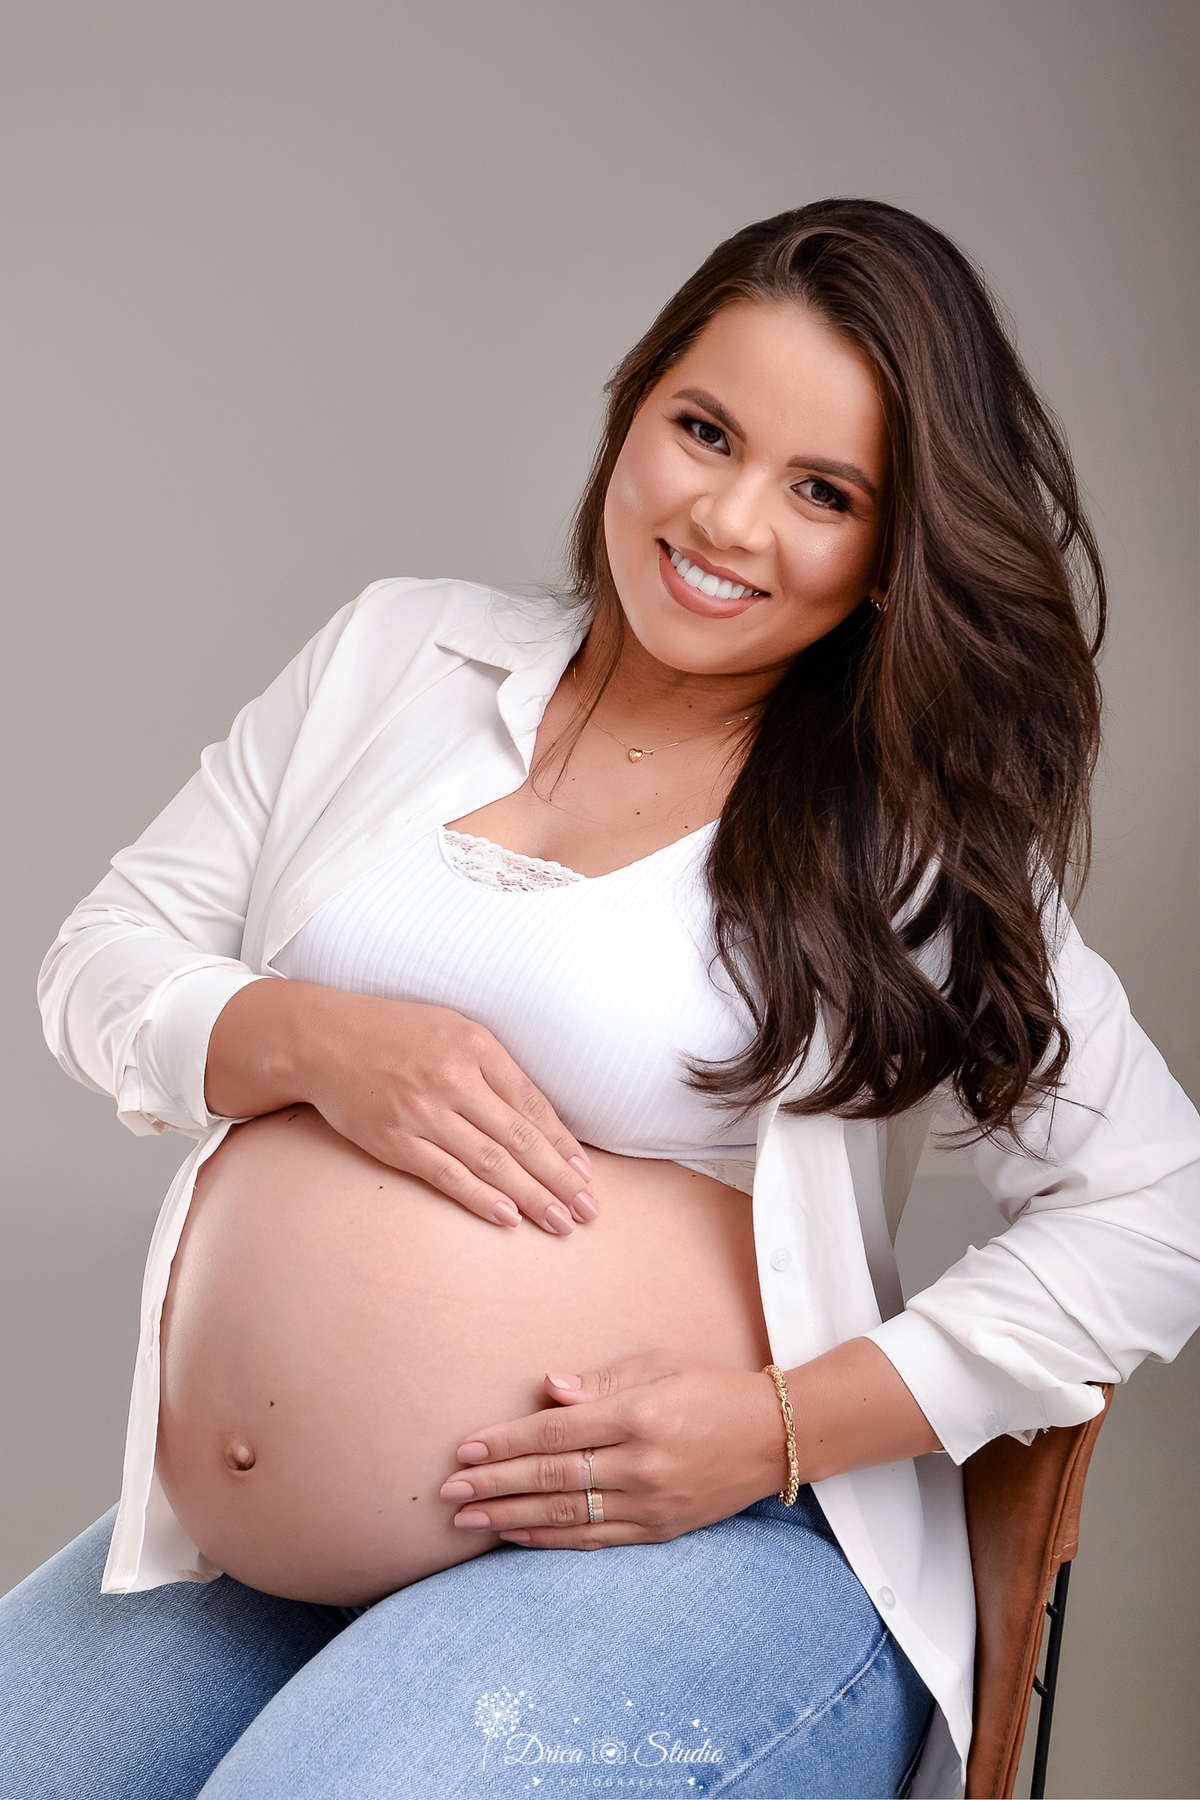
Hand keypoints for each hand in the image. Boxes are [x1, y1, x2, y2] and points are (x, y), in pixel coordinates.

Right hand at [205, 980, 598, 1233]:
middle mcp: (454, 1079)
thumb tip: (539, 1119)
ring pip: (490, 1161)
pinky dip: (480, 1198)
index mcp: (476, 1046)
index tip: (587, 1174)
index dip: (564, 1144)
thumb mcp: (453, 1030)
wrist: (322, 1039)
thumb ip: (495, 1069)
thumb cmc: (395, 1033)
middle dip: (560, 1179)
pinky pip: (446, 1174)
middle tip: (590, 1210)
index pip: (534, 1104)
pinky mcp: (394, 1139)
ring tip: (561, 1222)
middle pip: (520, 1138)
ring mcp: (423, 1111)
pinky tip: (508, 1217)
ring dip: (531, 1196)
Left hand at [437, 1353, 786, 1547]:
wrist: (773, 1437)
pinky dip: (551, 1540)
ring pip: (567, 1514)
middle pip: (552, 1477)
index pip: (555, 1433)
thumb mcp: (657, 1365)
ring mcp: (650, 1503)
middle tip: (449, 1492)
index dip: (505, 1442)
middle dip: (494, 1484)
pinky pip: (595, 1539)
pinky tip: (515, 1535)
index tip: (465, 1449)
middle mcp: (640, 1463)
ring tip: (467, 1520)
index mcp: (637, 1414)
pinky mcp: (659, 1530)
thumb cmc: (709, 1388)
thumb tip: (547, 1391)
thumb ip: (599, 1382)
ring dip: (510, 1517)